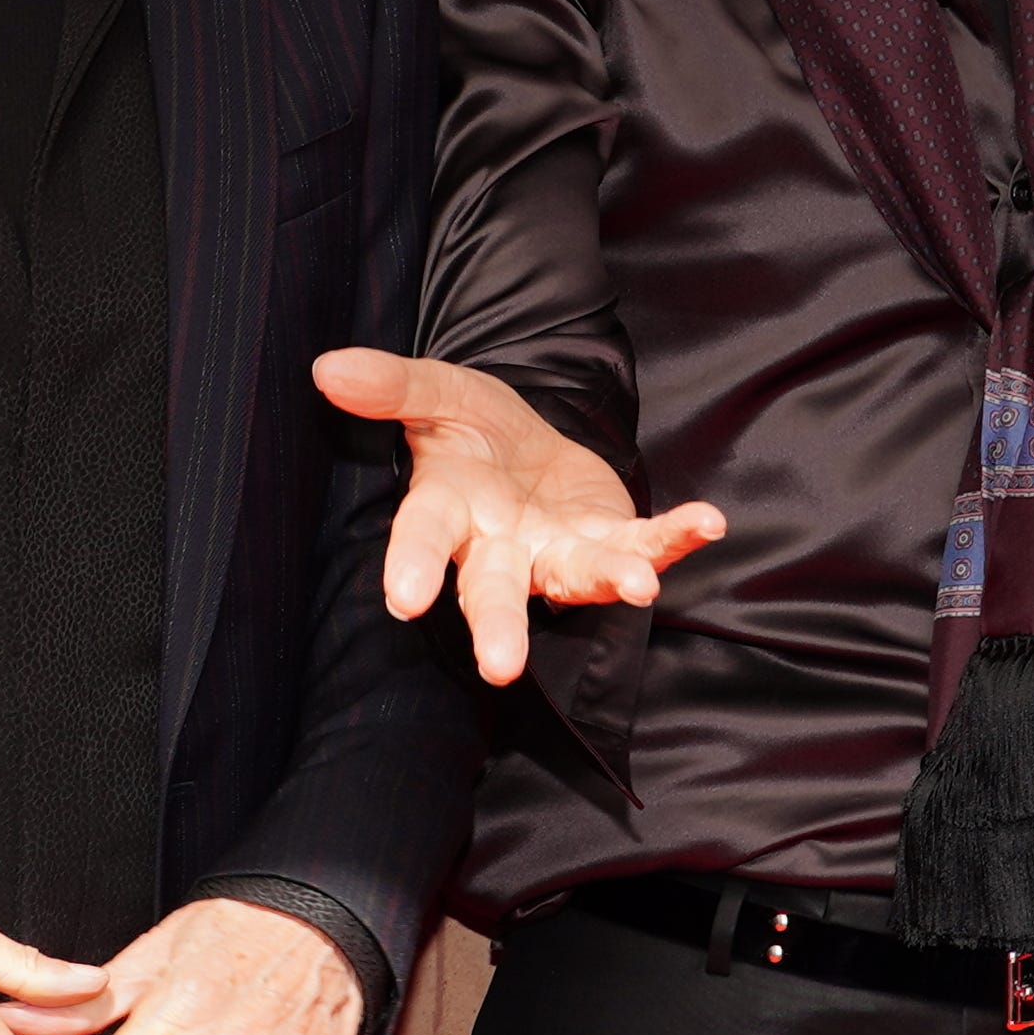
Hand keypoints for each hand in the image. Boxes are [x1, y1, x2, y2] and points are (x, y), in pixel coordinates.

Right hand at [309, 349, 722, 683]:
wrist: (526, 440)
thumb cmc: (470, 427)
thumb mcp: (435, 391)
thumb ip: (390, 385)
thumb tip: (327, 367)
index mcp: (447, 508)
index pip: (424, 537)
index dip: (414, 565)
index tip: (403, 599)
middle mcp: (498, 546)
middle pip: (492, 590)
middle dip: (498, 626)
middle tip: (500, 667)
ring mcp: (555, 551)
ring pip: (574, 580)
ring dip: (607, 582)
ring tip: (639, 587)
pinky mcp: (607, 540)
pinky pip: (643, 545)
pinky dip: (675, 538)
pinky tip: (706, 523)